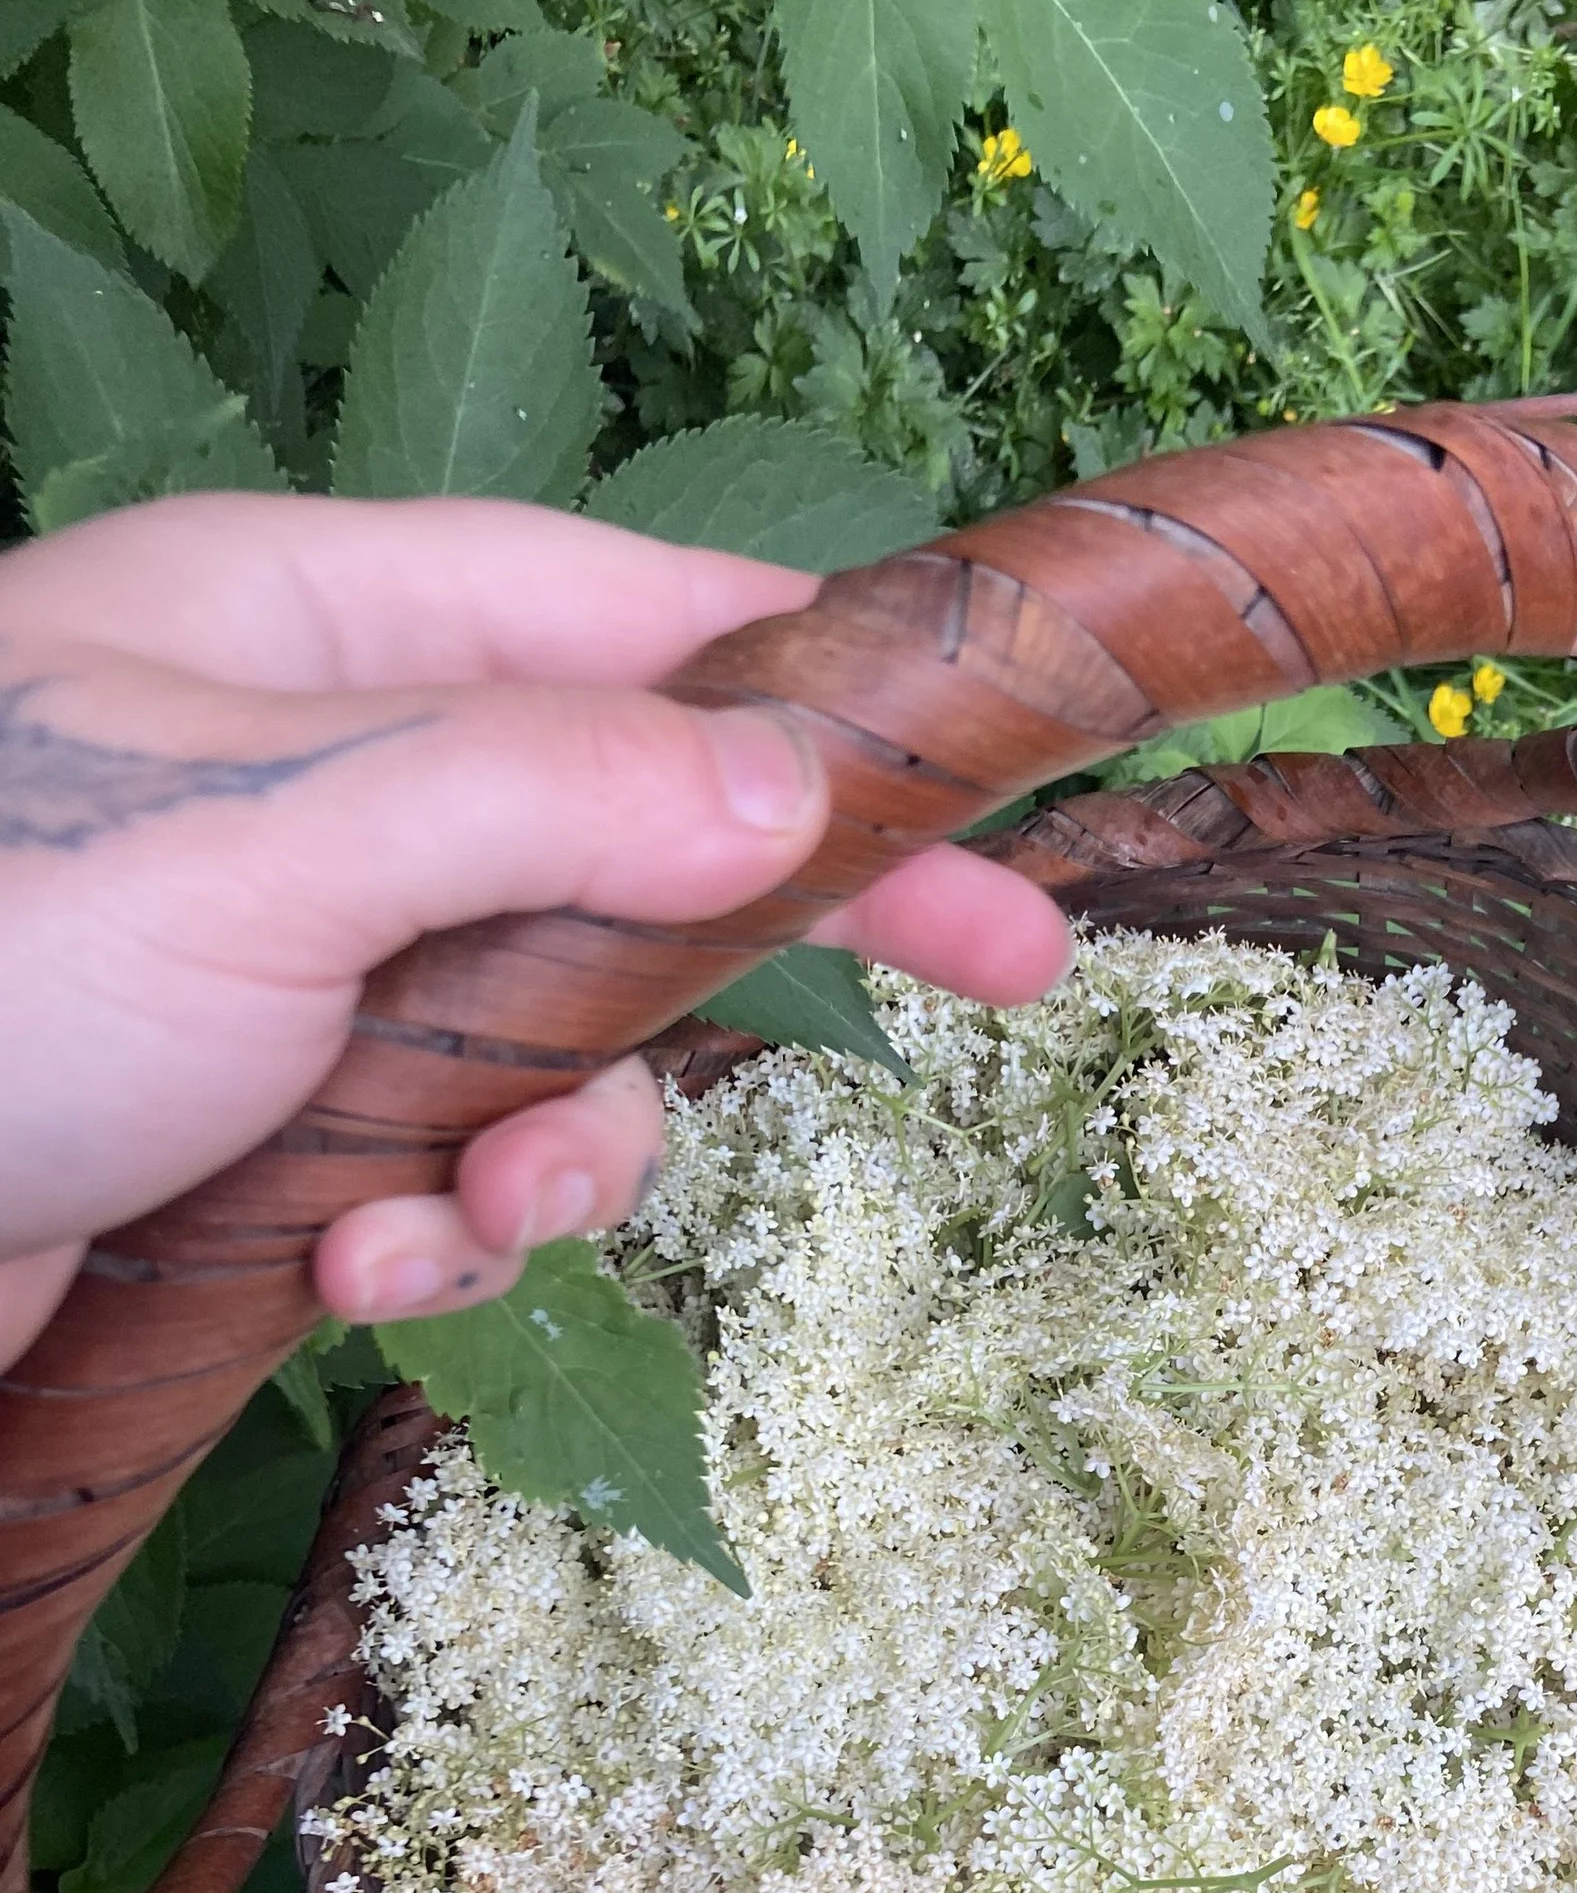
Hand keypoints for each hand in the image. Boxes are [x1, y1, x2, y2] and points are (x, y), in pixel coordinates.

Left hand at [0, 493, 1071, 1370]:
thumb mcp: (263, 839)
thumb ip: (536, 791)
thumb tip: (779, 777)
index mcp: (308, 628)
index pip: (635, 613)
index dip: (830, 693)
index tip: (994, 778)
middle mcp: (318, 778)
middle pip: (632, 835)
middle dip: (758, 946)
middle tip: (1004, 988)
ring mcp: (289, 961)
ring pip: (550, 1041)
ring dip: (549, 1150)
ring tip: (461, 1214)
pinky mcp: (256, 1131)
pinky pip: (437, 1169)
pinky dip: (428, 1236)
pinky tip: (354, 1279)